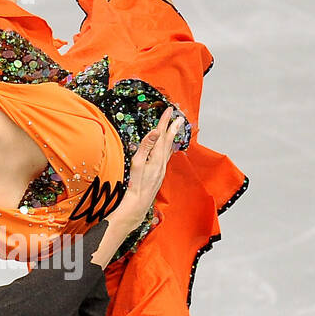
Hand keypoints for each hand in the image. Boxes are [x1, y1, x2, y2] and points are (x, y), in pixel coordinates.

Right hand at [115, 106, 185, 227]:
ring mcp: (161, 169)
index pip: (161, 135)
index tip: (169, 110)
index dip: (164, 122)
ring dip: (172, 136)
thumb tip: (155, 132)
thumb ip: (146, 146)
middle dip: (173, 127)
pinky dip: (168, 148)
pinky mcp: (159, 174)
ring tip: (176, 128)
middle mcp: (162, 163)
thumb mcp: (137, 163)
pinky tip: (168, 148)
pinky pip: (166, 156)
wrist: (137, 205)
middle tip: (179, 116)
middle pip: (168, 141)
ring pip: (168, 148)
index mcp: (156, 158)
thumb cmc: (134, 186)